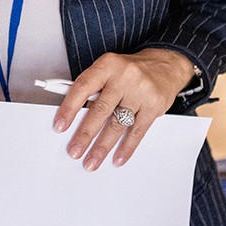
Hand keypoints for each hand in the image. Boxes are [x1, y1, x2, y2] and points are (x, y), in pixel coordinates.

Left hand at [52, 47, 197, 170]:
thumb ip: (92, 88)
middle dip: (85, 135)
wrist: (165, 64)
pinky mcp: (154, 106)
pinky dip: (126, 147)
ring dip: (102, 147)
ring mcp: (141, 91)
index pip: (83, 87)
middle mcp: (124, 77)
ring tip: (92, 160)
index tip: (60, 126)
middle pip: (100, 110)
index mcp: (108, 65)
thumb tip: (72, 116)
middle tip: (74, 151)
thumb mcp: (109, 70)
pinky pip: (137, 131)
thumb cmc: (131, 71)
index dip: (69, 108)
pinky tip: (117, 158)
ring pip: (117, 124)